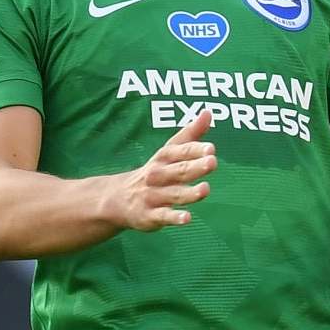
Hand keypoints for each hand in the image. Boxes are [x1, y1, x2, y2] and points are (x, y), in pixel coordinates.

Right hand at [104, 106, 216, 231]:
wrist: (118, 199)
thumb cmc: (154, 172)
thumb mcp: (168, 152)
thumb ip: (190, 134)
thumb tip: (208, 112)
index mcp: (163, 158)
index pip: (179, 151)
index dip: (194, 149)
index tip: (211, 148)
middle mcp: (158, 175)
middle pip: (178, 170)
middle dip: (195, 166)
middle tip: (212, 162)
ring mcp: (153, 196)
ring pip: (173, 194)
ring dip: (189, 193)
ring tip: (205, 189)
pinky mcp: (150, 215)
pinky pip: (163, 216)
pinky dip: (174, 218)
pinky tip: (187, 218)